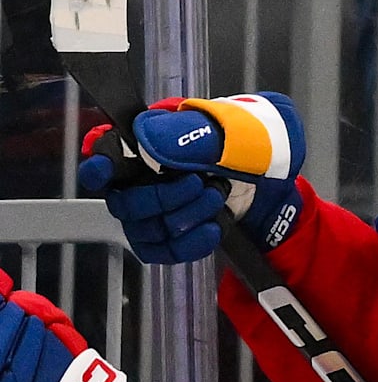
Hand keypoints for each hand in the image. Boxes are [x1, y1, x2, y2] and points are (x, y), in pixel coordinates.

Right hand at [79, 92, 306, 262]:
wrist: (275, 180)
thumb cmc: (249, 146)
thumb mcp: (229, 130)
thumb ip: (189, 134)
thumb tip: (153, 140)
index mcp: (148, 140)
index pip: (104, 152)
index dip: (98, 163)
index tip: (103, 171)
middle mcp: (142, 177)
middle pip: (124, 203)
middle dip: (163, 198)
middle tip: (198, 184)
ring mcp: (155, 211)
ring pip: (145, 231)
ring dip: (185, 218)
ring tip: (216, 197)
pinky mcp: (171, 236)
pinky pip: (164, 252)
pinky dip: (191, 243)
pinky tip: (213, 227)